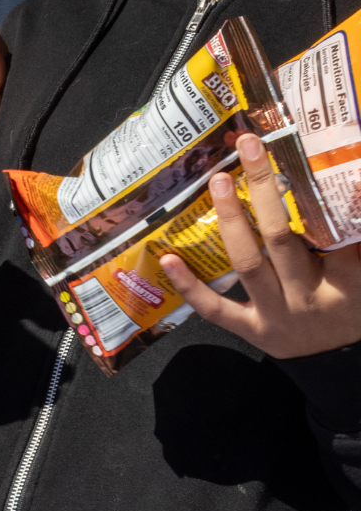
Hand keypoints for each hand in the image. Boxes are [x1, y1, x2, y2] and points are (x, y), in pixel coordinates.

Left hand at [161, 136, 360, 358]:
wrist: (337, 361)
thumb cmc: (351, 306)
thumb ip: (352, 238)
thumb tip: (346, 186)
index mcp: (347, 280)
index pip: (340, 233)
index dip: (337, 198)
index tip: (323, 163)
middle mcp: (309, 295)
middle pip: (283, 237)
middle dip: (266, 189)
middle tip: (251, 149)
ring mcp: (276, 313)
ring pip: (249, 263)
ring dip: (231, 219)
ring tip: (220, 181)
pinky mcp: (251, 330)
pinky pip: (215, 309)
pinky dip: (190, 285)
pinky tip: (168, 258)